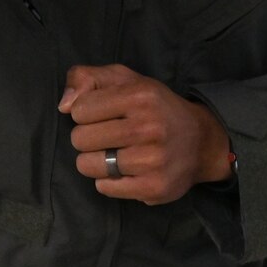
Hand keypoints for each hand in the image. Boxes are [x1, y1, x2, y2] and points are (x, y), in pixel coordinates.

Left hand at [60, 64, 232, 204]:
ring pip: (88, 165)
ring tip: (112, 154)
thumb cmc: (154, 106)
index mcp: (139, 96)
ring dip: (95, 160)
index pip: (80, 110)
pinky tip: (123, 171)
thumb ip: (86, 78)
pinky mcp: (154, 187)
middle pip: (80, 139)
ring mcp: (153, 160)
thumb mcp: (124, 79)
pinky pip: (104, 187)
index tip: (102, 114)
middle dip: (87, 138)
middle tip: (107, 136)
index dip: (85, 112)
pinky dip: (108, 181)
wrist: (202, 141)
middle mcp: (148, 127)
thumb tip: (64, 106)